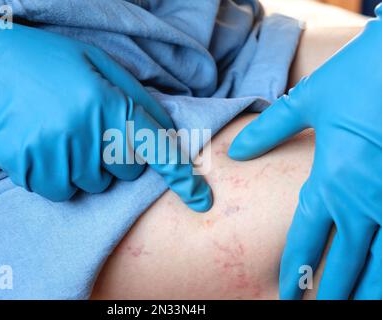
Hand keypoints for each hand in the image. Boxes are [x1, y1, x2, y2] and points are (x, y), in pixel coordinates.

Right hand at [0, 6, 211, 211]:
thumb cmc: (48, 61)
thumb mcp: (99, 64)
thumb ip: (135, 97)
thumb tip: (164, 129)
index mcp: (109, 104)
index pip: (156, 147)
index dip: (182, 176)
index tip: (201, 199)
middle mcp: (87, 133)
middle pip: (125, 172)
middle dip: (117, 158)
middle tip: (91, 129)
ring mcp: (56, 153)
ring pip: (92, 185)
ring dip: (84, 168)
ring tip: (62, 135)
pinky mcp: (29, 167)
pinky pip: (59, 191)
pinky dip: (57, 177)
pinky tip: (45, 147)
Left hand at [229, 5, 381, 298]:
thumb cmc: (358, 77)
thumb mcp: (307, 101)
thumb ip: (269, 130)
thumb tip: (236, 151)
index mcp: (331, 181)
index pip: (307, 238)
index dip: (296, 268)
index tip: (287, 293)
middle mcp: (364, 200)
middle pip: (347, 262)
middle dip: (333, 291)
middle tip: (319, 309)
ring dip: (370, 288)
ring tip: (357, 304)